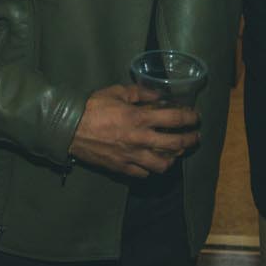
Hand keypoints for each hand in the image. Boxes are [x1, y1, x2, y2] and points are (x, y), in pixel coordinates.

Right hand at [68, 84, 198, 177]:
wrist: (69, 128)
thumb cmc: (93, 107)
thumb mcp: (117, 92)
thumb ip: (141, 93)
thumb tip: (159, 96)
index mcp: (140, 118)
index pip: (175, 119)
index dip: (190, 118)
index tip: (195, 117)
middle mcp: (140, 139)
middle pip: (176, 144)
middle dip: (190, 140)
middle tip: (195, 137)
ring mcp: (131, 156)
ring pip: (163, 165)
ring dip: (173, 158)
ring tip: (176, 153)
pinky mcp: (121, 168)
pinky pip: (144, 173)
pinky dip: (152, 168)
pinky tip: (152, 162)